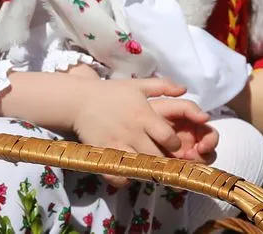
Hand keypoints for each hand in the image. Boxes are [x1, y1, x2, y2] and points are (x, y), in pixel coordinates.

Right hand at [71, 78, 213, 180]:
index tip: (172, 145)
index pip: (169, 138)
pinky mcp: (103, 153)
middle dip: (164, 162)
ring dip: (147, 171)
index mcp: (144, 115)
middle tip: (163, 161)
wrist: (79, 100)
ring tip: (149, 169)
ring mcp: (118, 144)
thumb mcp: (138, 85)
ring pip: (141, 167)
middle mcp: (133, 132)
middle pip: (158, 157)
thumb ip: (163, 86)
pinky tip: (127, 173)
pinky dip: (124, 178)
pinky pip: (118, 175)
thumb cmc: (111, 92)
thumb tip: (184, 89)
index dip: (175, 145)